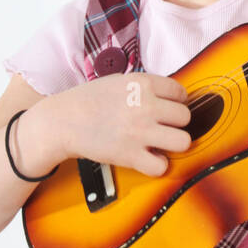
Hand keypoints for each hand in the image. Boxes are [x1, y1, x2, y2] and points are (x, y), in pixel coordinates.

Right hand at [56, 73, 192, 175]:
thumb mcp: (120, 81)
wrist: (63, 120)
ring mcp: (140, 131)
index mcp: (142, 84)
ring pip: (183, 141)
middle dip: (176, 123)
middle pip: (185, 117)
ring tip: (161, 143)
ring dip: (174, 144)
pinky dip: (157, 165)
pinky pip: (162, 166)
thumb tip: (170, 97)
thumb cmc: (88, 100)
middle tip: (162, 126)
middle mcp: (145, 106)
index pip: (180, 92)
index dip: (177, 102)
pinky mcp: (130, 155)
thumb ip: (145, 87)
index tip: (169, 108)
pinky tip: (148, 158)